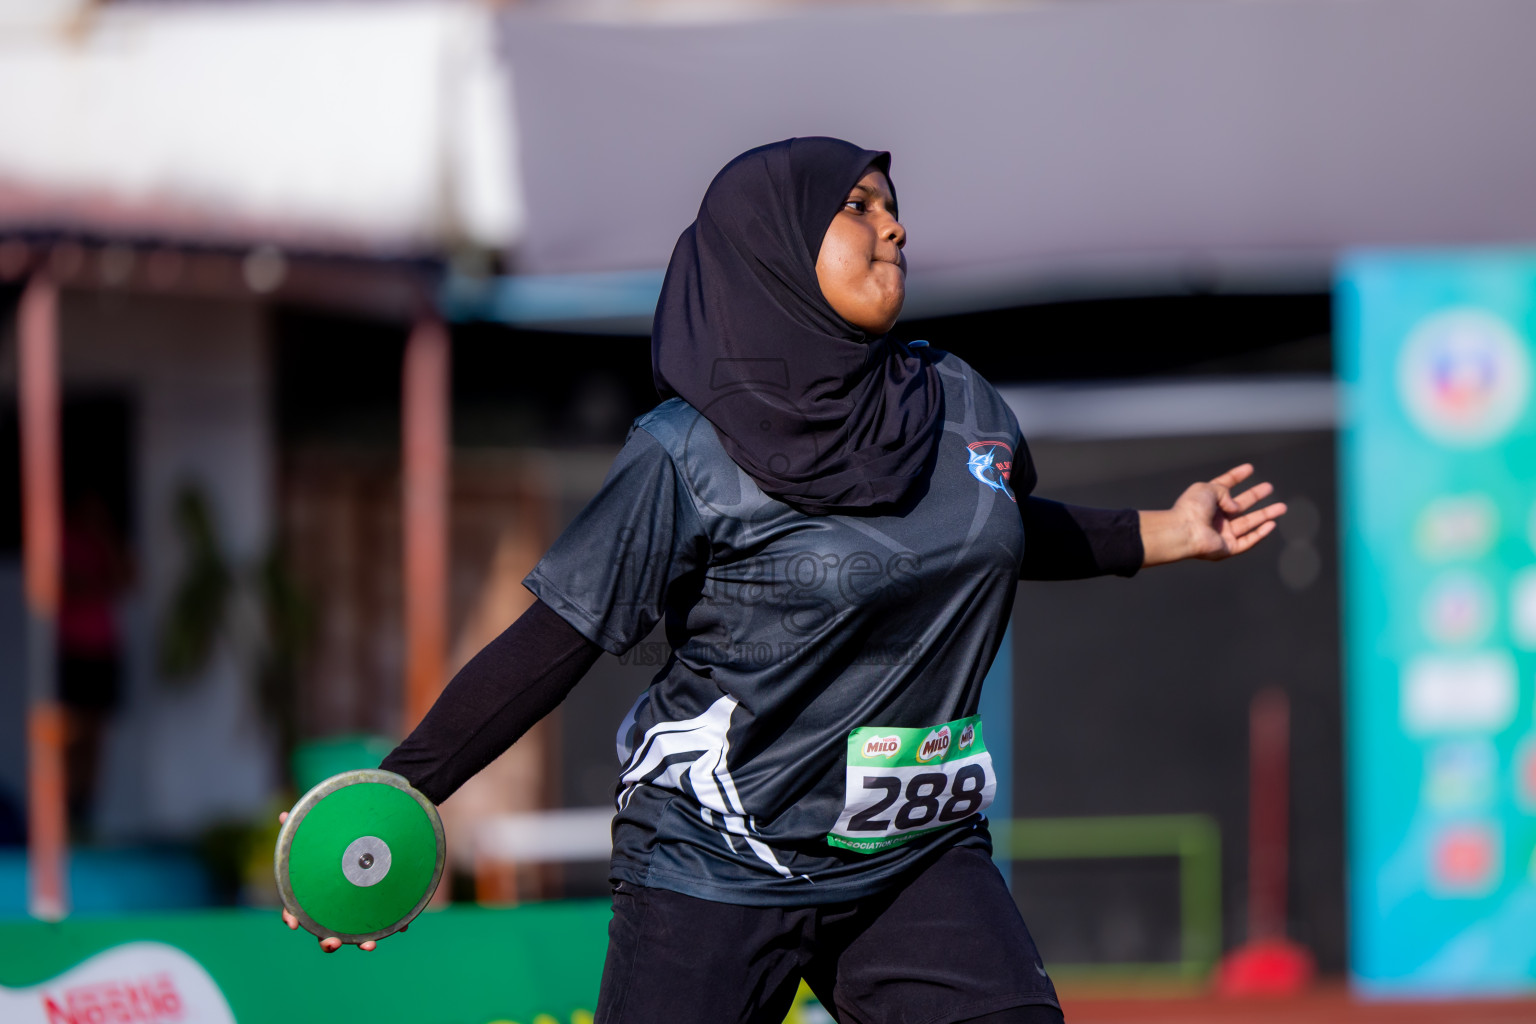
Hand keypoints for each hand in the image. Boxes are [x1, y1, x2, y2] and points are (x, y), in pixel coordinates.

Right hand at [277, 810, 403, 951]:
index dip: (292, 918)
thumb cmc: (339, 843)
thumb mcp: (321, 834)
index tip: (292, 923)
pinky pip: (387, 921)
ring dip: (361, 942)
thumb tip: (284, 813)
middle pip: (325, 933)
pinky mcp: (380, 909)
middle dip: (327, 941)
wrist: (372, 842)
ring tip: (369, 945)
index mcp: (315, 896)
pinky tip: (401, 927)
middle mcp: (333, 909)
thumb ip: (301, 826)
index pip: (297, 912)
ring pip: (356, 934)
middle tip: (332, 941)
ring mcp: (356, 912)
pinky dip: (394, 925)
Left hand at [1139, 463, 1286, 566]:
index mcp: (1206, 501)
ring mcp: (1221, 533)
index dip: (1236, 476)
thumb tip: (1236, 507)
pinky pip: (1247, 541)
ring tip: (1282, 507)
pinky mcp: (1227, 548)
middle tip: (1269, 487)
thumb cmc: (1191, 508)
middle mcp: (1214, 517)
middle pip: (1239, 506)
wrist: (1184, 530)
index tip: (1249, 468)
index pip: (1224, 486)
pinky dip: (1260, 533)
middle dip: (1255, 496)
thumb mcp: (1207, 488)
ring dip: (1266, 515)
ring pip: (1248, 524)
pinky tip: (1272, 524)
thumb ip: (1225, 491)